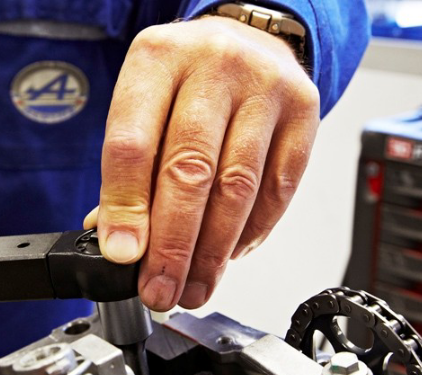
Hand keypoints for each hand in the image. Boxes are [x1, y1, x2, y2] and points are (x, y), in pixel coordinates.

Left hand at [84, 16, 319, 310]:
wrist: (246, 38)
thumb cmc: (185, 79)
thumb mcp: (142, 103)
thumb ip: (128, 167)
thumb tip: (118, 241)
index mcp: (156, 59)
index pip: (133, 143)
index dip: (125, 208)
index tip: (123, 257)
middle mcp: (212, 65)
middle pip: (190, 171)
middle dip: (173, 245)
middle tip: (160, 288)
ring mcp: (264, 87)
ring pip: (237, 187)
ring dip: (213, 251)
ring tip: (194, 286)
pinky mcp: (303, 111)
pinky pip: (278, 188)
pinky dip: (251, 232)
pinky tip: (229, 254)